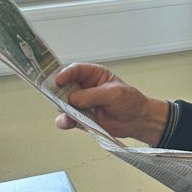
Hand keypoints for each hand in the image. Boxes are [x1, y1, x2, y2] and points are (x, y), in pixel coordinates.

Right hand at [54, 62, 168, 145]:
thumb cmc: (130, 101)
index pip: (76, 70)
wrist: (138, 121)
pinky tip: (67, 121)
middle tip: (54, 96)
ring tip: (65, 111)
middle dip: (57, 91)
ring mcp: (82, 103)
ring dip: (61, 107)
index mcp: (95, 75)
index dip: (66, 73)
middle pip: (64, 86)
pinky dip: (65, 121)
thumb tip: (73, 98)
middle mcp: (85, 88)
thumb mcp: (114, 93)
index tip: (59, 80)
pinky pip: (68, 118)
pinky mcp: (81, 118)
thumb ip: (92, 95)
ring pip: (63, 103)